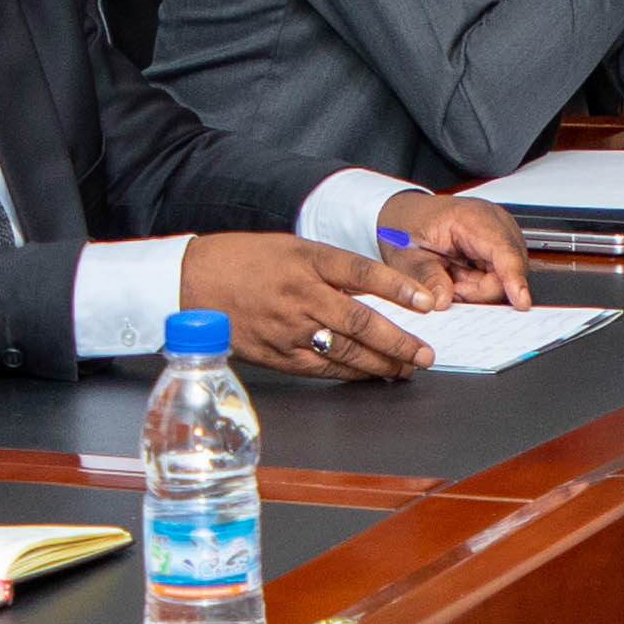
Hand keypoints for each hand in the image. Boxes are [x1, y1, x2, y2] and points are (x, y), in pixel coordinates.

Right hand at [178, 234, 438, 379]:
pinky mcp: (277, 355)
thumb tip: (377, 291)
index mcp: (307, 260)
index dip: (399, 289)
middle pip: (361, 322)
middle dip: (400, 342)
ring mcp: (289, 329)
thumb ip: (333, 268)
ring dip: (382, 363)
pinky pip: (323, 369)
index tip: (428, 302)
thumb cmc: (246, 260)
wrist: (194, 282)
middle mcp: (301, 295)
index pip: (363, 273)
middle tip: (426, 355)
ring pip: (346, 352)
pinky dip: (351, 374)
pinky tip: (371, 375)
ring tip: (407, 368)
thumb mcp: (293, 247)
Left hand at [379, 191, 531, 307]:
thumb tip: (443, 300)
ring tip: (452, 276)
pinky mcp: (501, 248)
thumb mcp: (407, 256)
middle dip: (478, 290)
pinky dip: (479, 285)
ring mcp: (502, 235)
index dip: (514, 278)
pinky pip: (500, 278)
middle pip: (508, 271)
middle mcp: (494, 223)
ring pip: (505, 279)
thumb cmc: (410, 227)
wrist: (408, 217)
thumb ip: (427, 278)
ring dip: (477, 288)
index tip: (521, 301)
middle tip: (449, 284)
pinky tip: (461, 276)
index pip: (503, 250)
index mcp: (471, 217)